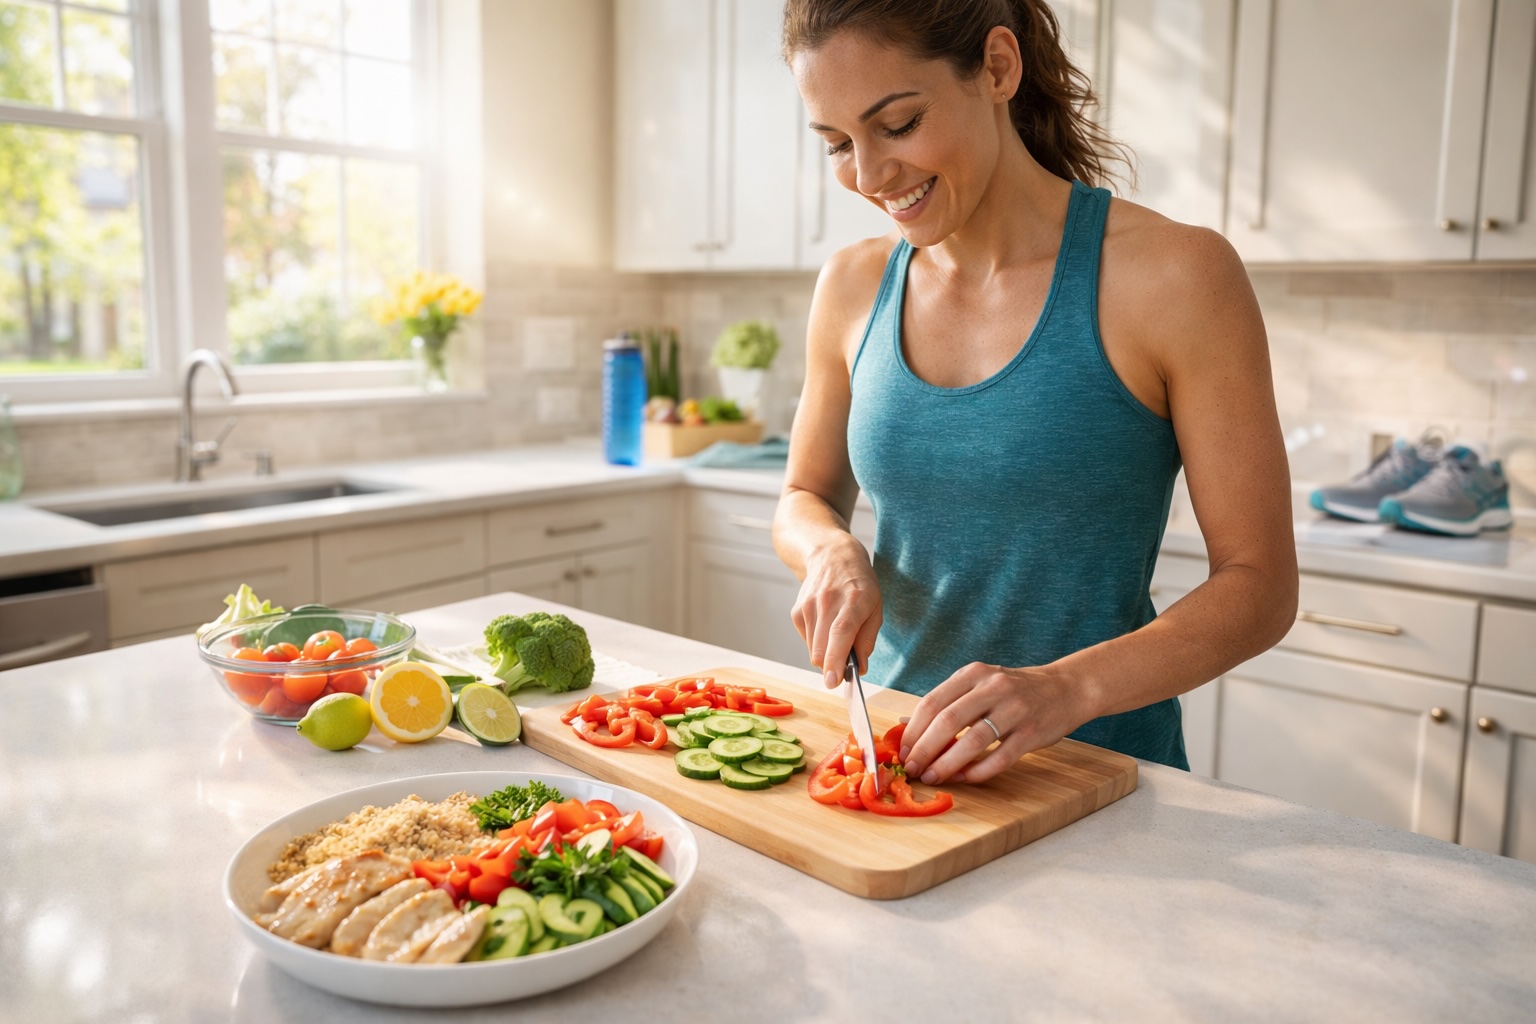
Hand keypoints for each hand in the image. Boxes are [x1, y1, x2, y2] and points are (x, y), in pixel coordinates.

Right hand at [790, 535, 881, 687]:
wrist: (831, 556)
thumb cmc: (859, 584)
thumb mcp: (876, 607)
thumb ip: (868, 640)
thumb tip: (860, 669)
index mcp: (854, 600)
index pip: (841, 632)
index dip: (836, 659)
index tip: (833, 681)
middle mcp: (827, 602)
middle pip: (822, 649)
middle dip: (832, 667)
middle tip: (845, 667)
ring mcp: (808, 606)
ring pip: (813, 651)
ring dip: (826, 654)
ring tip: (837, 635)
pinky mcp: (797, 612)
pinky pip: (807, 642)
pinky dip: (817, 643)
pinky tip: (826, 625)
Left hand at [899, 662, 1085, 783]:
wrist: (1066, 689)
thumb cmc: (1015, 690)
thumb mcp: (980, 684)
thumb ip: (947, 702)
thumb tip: (904, 725)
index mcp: (974, 673)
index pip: (932, 702)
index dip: (913, 730)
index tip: (901, 751)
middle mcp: (993, 687)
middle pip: (948, 721)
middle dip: (924, 749)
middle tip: (912, 769)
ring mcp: (1015, 710)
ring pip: (972, 741)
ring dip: (947, 764)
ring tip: (932, 777)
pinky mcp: (1032, 733)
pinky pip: (999, 758)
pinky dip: (977, 772)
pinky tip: (963, 778)